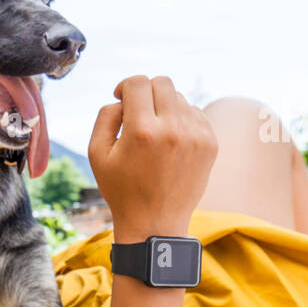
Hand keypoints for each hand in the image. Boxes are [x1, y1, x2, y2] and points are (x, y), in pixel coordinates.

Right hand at [88, 75, 217, 242]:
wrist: (155, 224)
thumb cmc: (121, 189)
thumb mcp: (96, 154)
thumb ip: (106, 116)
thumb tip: (123, 98)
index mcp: (142, 130)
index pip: (138, 82)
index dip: (125, 86)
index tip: (121, 98)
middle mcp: (173, 129)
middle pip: (162, 83)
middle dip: (146, 92)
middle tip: (138, 113)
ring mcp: (196, 136)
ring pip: (180, 98)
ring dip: (164, 107)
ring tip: (155, 133)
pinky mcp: (210, 144)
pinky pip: (195, 113)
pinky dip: (182, 120)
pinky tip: (170, 141)